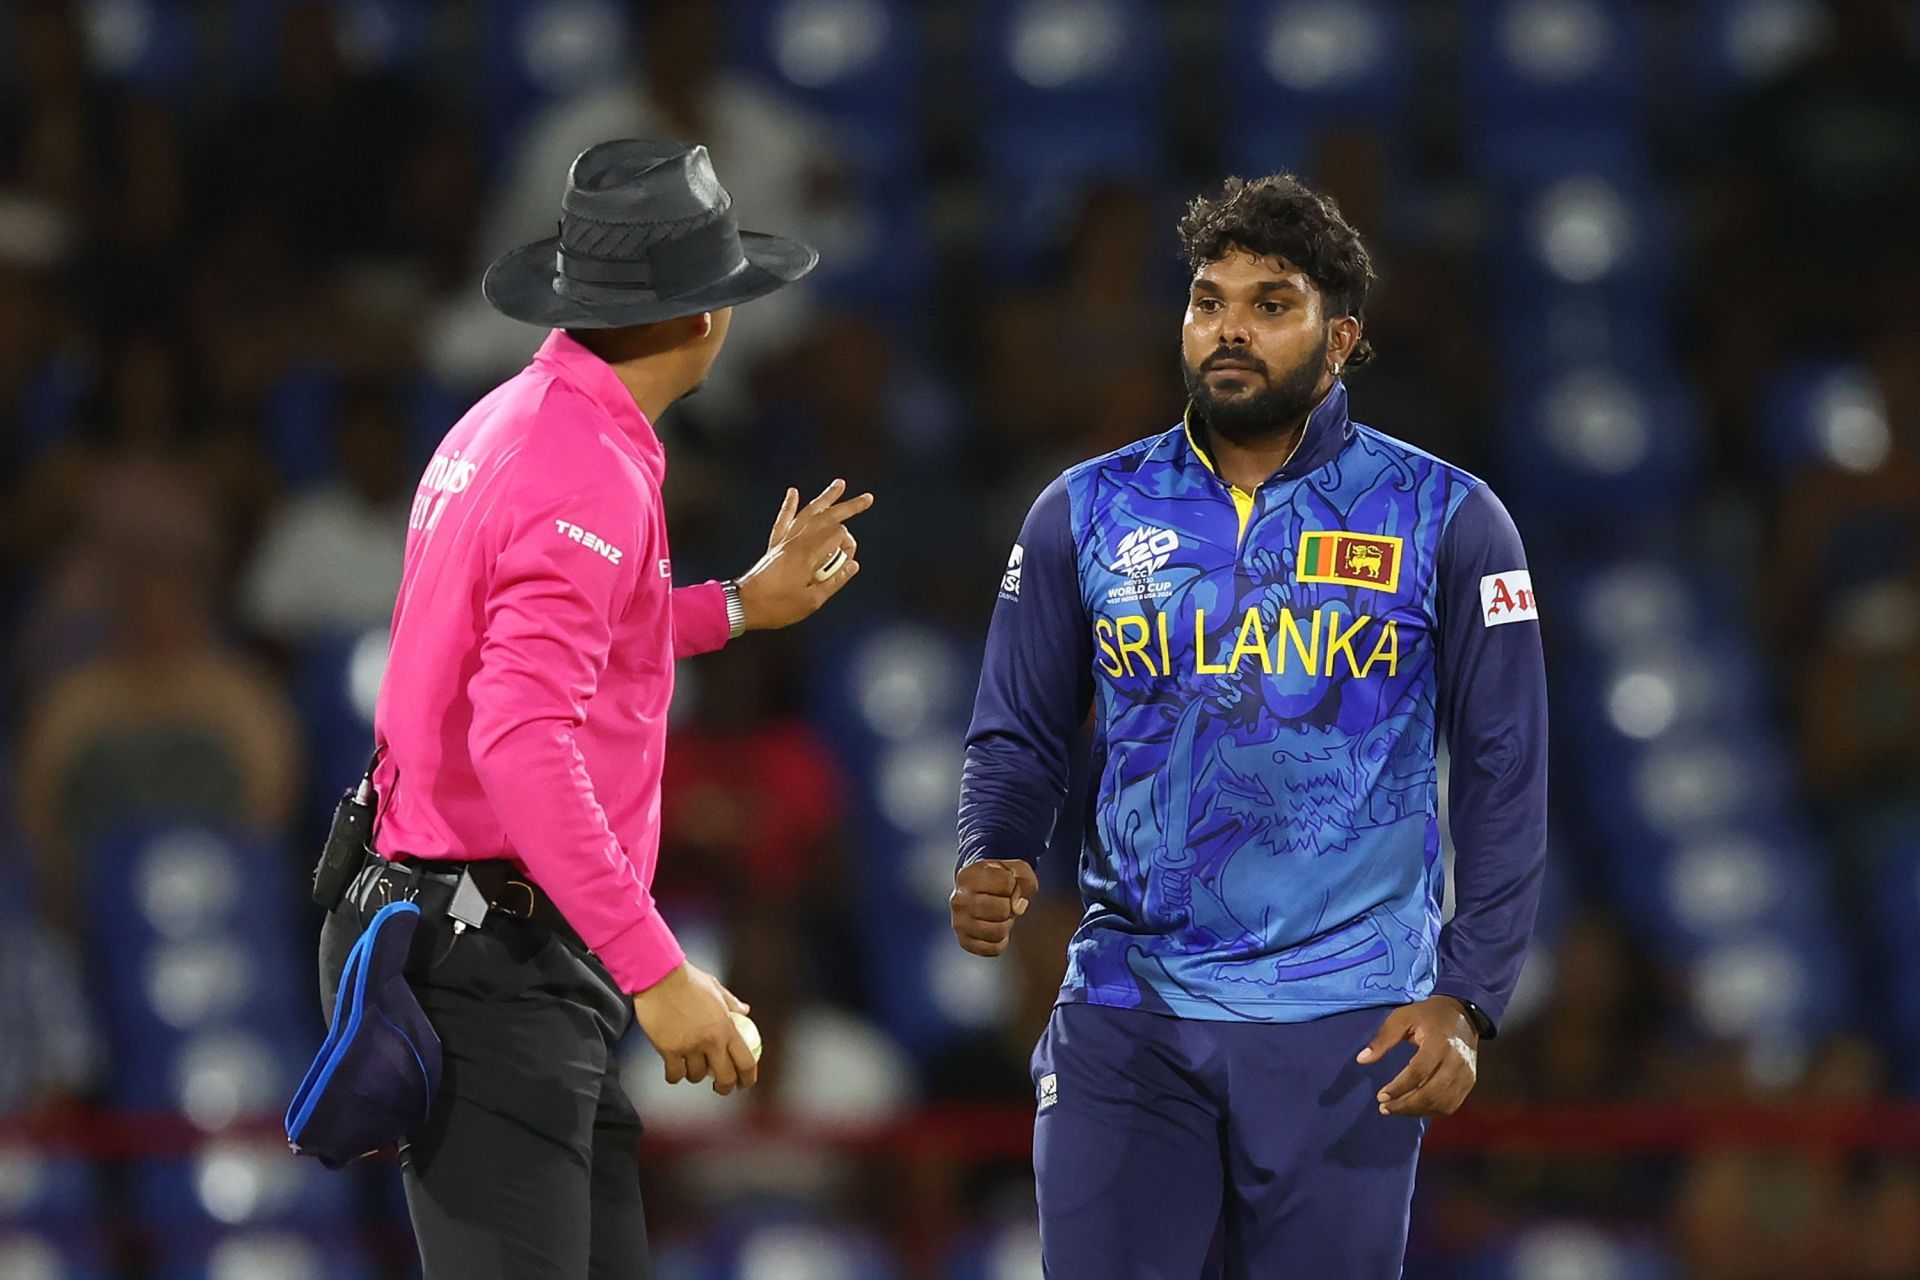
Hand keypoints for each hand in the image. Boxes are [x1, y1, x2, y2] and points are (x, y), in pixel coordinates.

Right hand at [630, 963, 758, 1094]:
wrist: (659, 977)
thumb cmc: (688, 979)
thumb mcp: (716, 988)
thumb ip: (732, 1003)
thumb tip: (744, 1011)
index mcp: (726, 1026)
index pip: (746, 1061)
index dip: (748, 1078)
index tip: (745, 1083)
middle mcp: (711, 1040)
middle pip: (725, 1077)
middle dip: (725, 1087)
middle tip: (721, 1087)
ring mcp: (689, 1047)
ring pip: (696, 1076)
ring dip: (695, 1075)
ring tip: (692, 1068)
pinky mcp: (668, 1050)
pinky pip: (675, 1073)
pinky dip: (675, 1075)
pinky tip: (675, 1070)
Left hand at [734, 479, 873, 630]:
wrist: (745, 605)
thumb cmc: (779, 606)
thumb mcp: (812, 601)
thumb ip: (835, 581)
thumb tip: (853, 565)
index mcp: (808, 555)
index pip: (838, 536)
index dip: (849, 545)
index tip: (846, 562)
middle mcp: (797, 542)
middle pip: (827, 517)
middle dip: (849, 507)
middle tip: (868, 498)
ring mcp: (785, 541)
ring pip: (808, 512)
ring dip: (825, 498)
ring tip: (840, 484)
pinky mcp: (775, 545)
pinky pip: (783, 520)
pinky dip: (789, 505)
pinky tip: (794, 492)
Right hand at [949, 858, 1038, 956]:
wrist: (977, 892)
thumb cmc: (999, 879)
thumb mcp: (1016, 869)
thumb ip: (1024, 881)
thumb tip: (1017, 907)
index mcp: (969, 875)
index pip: (1006, 883)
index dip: (1013, 884)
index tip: (1005, 884)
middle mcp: (959, 899)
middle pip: (1002, 910)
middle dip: (1010, 906)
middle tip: (1003, 902)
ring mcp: (959, 922)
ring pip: (997, 932)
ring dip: (1006, 924)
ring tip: (999, 916)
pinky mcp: (964, 941)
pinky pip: (993, 949)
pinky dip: (1001, 941)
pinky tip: (996, 928)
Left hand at [1357, 996, 1479, 1117]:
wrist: (1463, 1014)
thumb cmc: (1427, 1015)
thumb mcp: (1401, 1018)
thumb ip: (1382, 1039)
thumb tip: (1361, 1060)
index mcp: (1439, 1042)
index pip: (1419, 1071)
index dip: (1399, 1087)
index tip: (1381, 1096)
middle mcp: (1457, 1060)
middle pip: (1431, 1092)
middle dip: (1406, 1105)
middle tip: (1384, 1108)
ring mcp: (1466, 1073)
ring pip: (1442, 1103)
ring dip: (1417, 1111)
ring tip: (1395, 1109)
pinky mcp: (1469, 1082)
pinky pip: (1451, 1105)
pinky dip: (1432, 1111)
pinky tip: (1414, 1109)